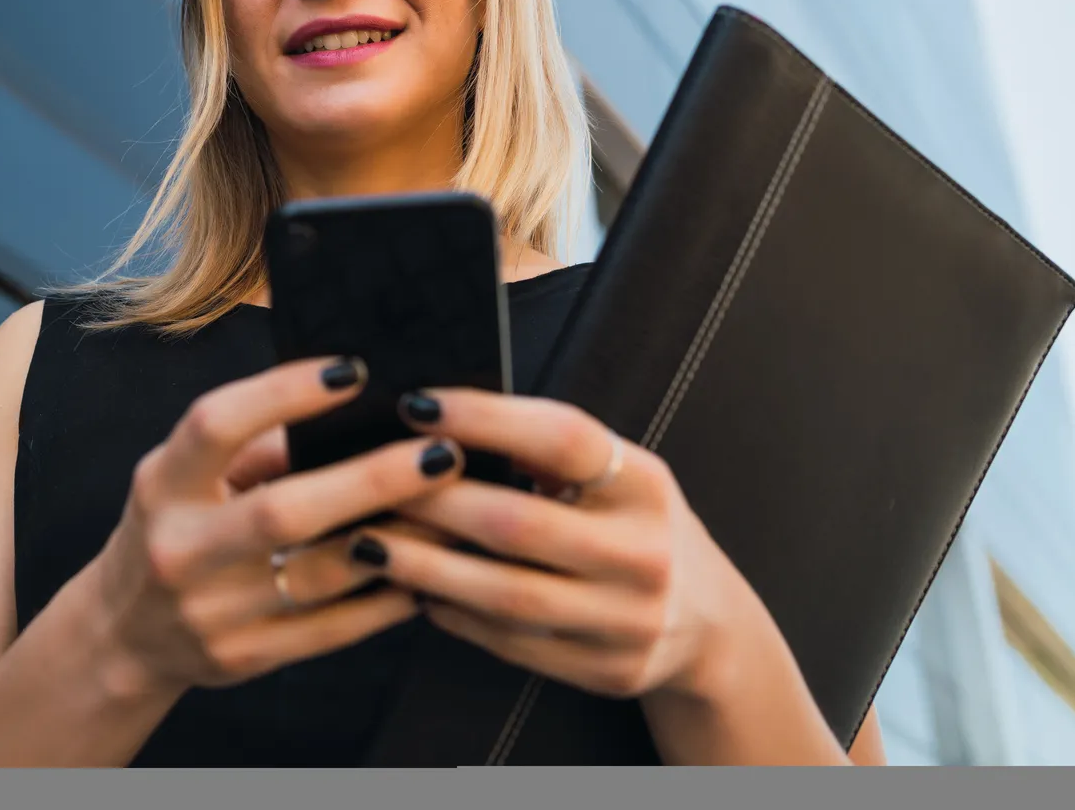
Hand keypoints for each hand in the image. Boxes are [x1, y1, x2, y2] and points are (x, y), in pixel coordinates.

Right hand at [84, 356, 469, 699]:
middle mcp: (180, 547)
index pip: (218, 425)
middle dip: (371, 481)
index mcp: (163, 483)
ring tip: (454, 513)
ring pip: (319, 576)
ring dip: (395, 543)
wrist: (124, 634)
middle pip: (283, 511)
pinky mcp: (242, 658)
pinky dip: (382, 603)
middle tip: (441, 455)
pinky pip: (329, 630)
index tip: (354, 372)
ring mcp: (210, 611)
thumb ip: (256, 447)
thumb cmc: (172, 528)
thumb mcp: (185, 476)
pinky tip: (422, 575)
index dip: (284, 393)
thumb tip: (352, 416)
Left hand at [365, 388, 756, 703]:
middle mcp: (644, 553)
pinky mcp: (606, 671)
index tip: (414, 403)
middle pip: (517, 523)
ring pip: (504, 595)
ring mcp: (628, 621)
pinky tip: (412, 591)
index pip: (561, 438)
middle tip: (365, 482)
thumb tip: (437, 419)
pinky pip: (511, 643)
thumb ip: (546, 451)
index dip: (484, 417)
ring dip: (424, 568)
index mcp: (645, 485)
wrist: (709, 626)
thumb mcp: (618, 476)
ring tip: (367, 543)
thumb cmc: (633, 526)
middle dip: (431, 502)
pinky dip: (453, 614)